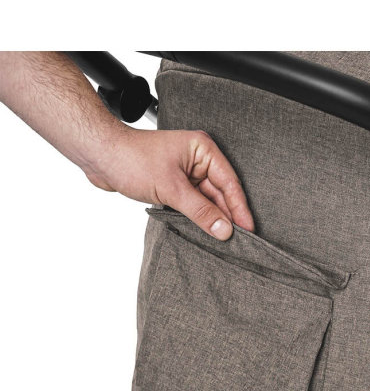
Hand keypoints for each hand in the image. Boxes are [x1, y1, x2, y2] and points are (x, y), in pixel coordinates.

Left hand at [84, 127, 254, 239]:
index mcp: (203, 149)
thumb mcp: (171, 189)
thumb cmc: (132, 159)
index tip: (249, 230)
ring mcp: (186, 172)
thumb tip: (224, 230)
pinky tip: (205, 231)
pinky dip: (197, 216)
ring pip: (206, 200)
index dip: (239, 208)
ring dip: (212, 218)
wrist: (100, 156)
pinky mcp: (174, 183)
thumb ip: (200, 212)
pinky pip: (193, 203)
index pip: (229, 183)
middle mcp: (198, 159)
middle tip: (239, 240)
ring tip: (224, 240)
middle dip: (227, 216)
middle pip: (220, 193)